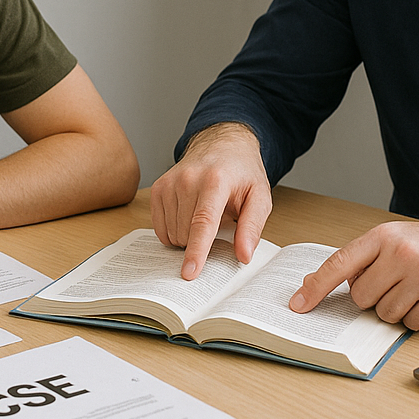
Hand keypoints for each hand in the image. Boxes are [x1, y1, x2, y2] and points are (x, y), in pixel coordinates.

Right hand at [151, 123, 272, 279]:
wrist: (221, 146)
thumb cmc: (242, 174)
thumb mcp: (260, 197)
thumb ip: (252, 227)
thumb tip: (244, 255)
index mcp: (216, 181)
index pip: (203, 222)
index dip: (197, 250)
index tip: (190, 272)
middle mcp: (188, 179)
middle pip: (186, 233)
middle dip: (201, 243)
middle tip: (218, 226)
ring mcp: (170, 182)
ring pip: (172, 233)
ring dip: (187, 237)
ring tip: (204, 217)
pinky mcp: (159, 188)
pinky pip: (159, 228)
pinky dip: (174, 232)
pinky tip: (188, 218)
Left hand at [290, 217, 418, 329]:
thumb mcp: (394, 238)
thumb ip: (363, 258)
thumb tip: (320, 284)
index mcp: (383, 236)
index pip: (339, 264)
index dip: (315, 288)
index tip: (298, 305)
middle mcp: (402, 253)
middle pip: (362, 297)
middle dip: (374, 297)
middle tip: (395, 283)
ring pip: (384, 314)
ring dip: (396, 309)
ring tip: (414, 289)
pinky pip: (411, 325)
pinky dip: (417, 318)